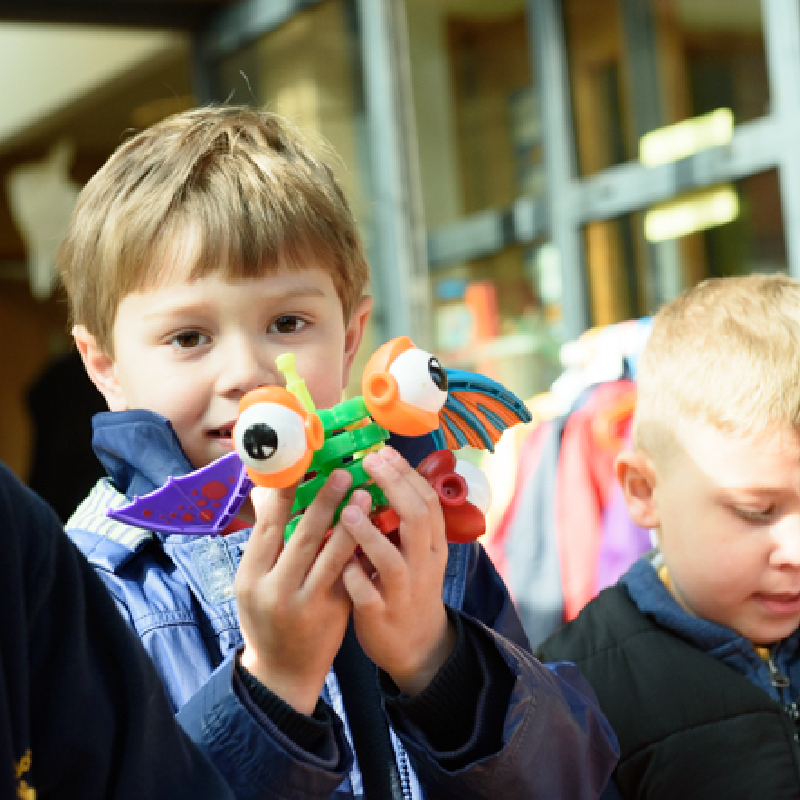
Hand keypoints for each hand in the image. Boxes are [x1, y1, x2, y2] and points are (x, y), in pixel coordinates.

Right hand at [235, 470, 365, 713]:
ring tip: (365, 494)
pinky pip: (350, 574)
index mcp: (251, 577)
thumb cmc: (264, 617)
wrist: (283, 672)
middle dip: (324, 502)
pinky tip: (374, 527)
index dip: (286, 495)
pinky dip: (360, 548)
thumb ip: (263, 540)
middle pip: (302, 537)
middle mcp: (278, 590)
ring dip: (351, 522)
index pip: (268, 527)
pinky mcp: (335, 612)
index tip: (302, 467)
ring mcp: (308, 603)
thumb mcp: (252, 581)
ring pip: (332, 556)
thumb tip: (265, 489)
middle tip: (342, 474)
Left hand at [340, 447, 455, 695]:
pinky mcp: (382, 615)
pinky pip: (369, 595)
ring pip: (392, 560)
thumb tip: (383, 474)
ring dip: (369, 534)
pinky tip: (340, 563)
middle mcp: (422, 564)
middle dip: (394, 487)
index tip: (384, 451)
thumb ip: (402, 519)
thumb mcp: (416, 551)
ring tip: (347, 511)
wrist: (417, 645)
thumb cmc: (408, 586)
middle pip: (417, 519)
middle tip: (369, 463)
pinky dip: (355, 577)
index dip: (407, 474)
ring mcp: (403, 591)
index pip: (427, 501)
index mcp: (431, 545)